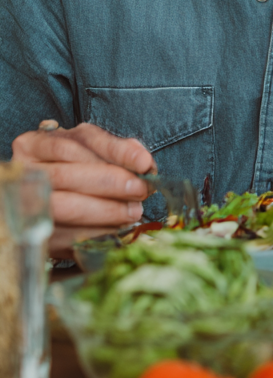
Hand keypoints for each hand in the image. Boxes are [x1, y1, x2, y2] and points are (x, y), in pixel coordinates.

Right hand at [11, 121, 153, 257]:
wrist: (47, 198)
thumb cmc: (78, 168)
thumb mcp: (94, 151)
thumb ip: (119, 152)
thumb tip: (144, 164)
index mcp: (37, 143)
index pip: (80, 141)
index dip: (116, 152)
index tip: (145, 163)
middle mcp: (24, 170)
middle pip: (65, 175)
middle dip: (110, 183)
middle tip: (140, 190)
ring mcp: (23, 203)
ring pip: (62, 206)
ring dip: (105, 210)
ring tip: (133, 211)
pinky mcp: (30, 232)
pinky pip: (63, 235)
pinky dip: (95, 232)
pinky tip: (116, 229)